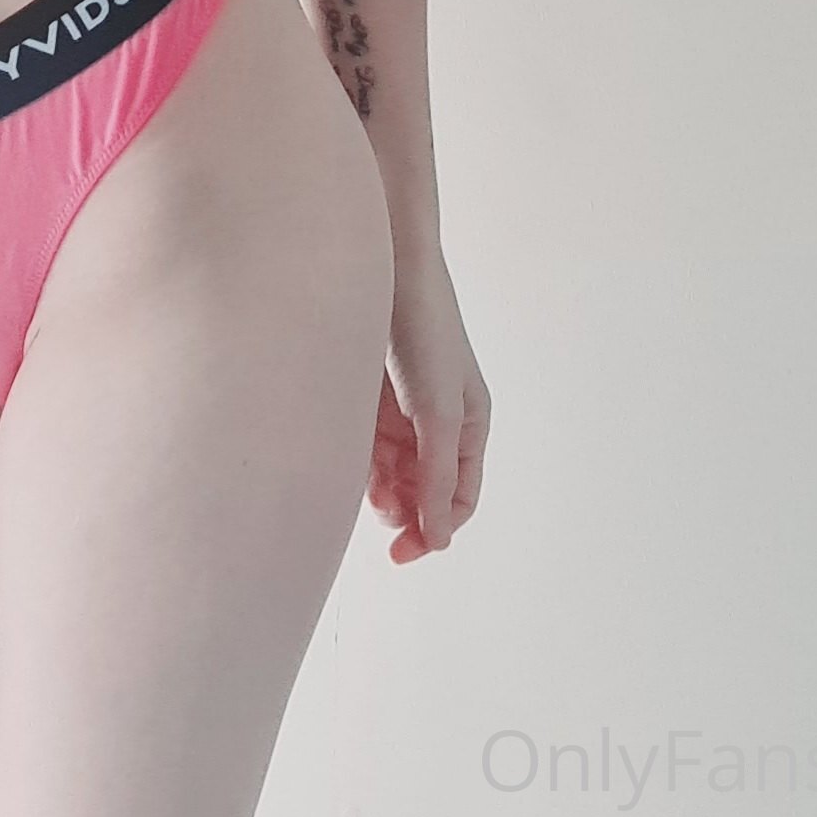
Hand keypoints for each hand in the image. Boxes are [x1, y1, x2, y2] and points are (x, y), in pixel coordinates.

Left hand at [367, 241, 488, 561]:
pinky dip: (358, 456)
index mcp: (468, 424)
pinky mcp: (371, 392)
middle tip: (379, 517)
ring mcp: (403, 406)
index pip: (457, 498)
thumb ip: (438, 475)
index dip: (434, 529)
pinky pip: (365, 441)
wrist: (386, 265)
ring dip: (378, 486)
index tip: (402, 551)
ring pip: (390, 469)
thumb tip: (440, 539)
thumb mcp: (438, 411)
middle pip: (421, 488)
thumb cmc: (425, 331)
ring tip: (364, 486)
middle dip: (403, 508)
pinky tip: (348, 458)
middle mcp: (438, 420)